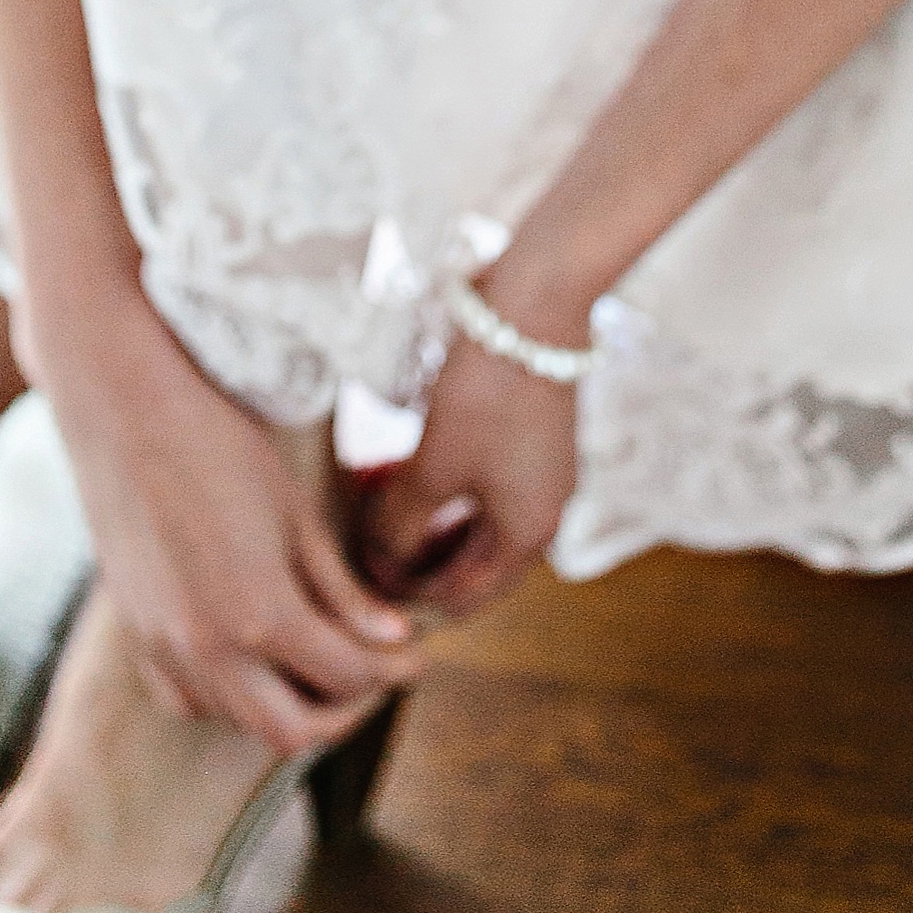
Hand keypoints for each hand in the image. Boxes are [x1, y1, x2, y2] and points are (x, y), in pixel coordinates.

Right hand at [26, 289, 425, 757]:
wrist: (121, 402)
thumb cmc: (217, 440)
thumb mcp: (296, 513)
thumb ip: (343, 590)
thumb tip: (394, 639)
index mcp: (260, 614)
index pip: (350, 676)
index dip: (397, 667)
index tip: (415, 648)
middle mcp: (206, 647)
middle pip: (295, 731)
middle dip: (349, 706)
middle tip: (373, 667)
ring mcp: (162, 643)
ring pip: (237, 719)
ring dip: (288, 704)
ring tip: (317, 659)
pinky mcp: (134, 628)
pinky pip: (186, 697)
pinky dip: (225, 697)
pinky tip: (248, 659)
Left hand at [353, 297, 584, 618]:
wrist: (533, 312)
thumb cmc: (483, 394)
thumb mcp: (432, 465)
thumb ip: (402, 521)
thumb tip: (379, 558)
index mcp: (529, 535)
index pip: (470, 595)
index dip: (417, 599)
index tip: (370, 597)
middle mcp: (544, 513)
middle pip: (475, 562)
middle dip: (419, 563)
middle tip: (367, 560)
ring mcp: (540, 476)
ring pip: (476, 523)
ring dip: (428, 526)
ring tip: (376, 520)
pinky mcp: (529, 440)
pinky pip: (481, 487)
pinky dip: (443, 493)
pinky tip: (403, 480)